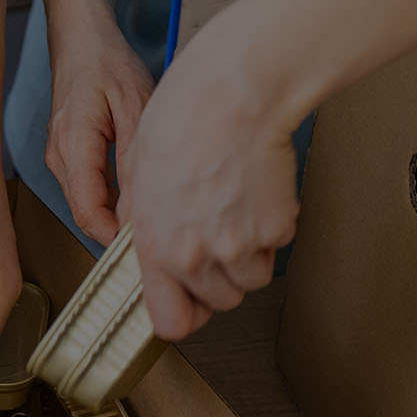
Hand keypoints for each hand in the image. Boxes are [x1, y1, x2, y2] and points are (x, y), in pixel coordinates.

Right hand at [45, 29, 153, 245]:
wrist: (81, 39)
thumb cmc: (107, 62)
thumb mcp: (135, 104)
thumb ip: (134, 159)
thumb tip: (139, 207)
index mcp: (74, 145)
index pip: (87, 211)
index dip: (114, 236)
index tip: (145, 244)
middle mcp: (59, 156)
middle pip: (84, 212)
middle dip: (116, 230)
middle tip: (156, 235)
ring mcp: (58, 157)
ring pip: (84, 203)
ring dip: (113, 214)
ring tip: (150, 215)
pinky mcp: (64, 155)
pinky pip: (85, 188)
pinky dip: (108, 198)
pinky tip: (134, 192)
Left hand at [118, 53, 297, 340]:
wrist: (231, 95)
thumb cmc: (181, 121)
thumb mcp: (138, 179)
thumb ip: (144, 225)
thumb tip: (148, 248)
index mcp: (157, 248)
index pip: (172, 322)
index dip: (183, 312)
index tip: (187, 300)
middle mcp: (199, 256)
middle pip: (220, 302)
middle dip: (219, 278)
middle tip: (215, 240)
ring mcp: (241, 245)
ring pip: (252, 279)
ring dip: (248, 257)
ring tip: (235, 213)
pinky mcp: (277, 227)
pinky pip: (276, 247)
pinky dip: (271, 230)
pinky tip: (254, 195)